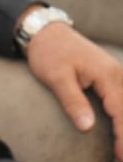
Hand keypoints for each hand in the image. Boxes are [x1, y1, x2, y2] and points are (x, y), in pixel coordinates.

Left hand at [26, 21, 122, 159]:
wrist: (46, 32)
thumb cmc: (49, 53)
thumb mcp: (56, 78)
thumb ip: (73, 102)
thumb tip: (88, 127)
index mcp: (107, 76)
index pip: (121, 112)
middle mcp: (118, 75)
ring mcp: (116, 75)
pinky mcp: (110, 78)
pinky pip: (122, 100)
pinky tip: (121, 129)